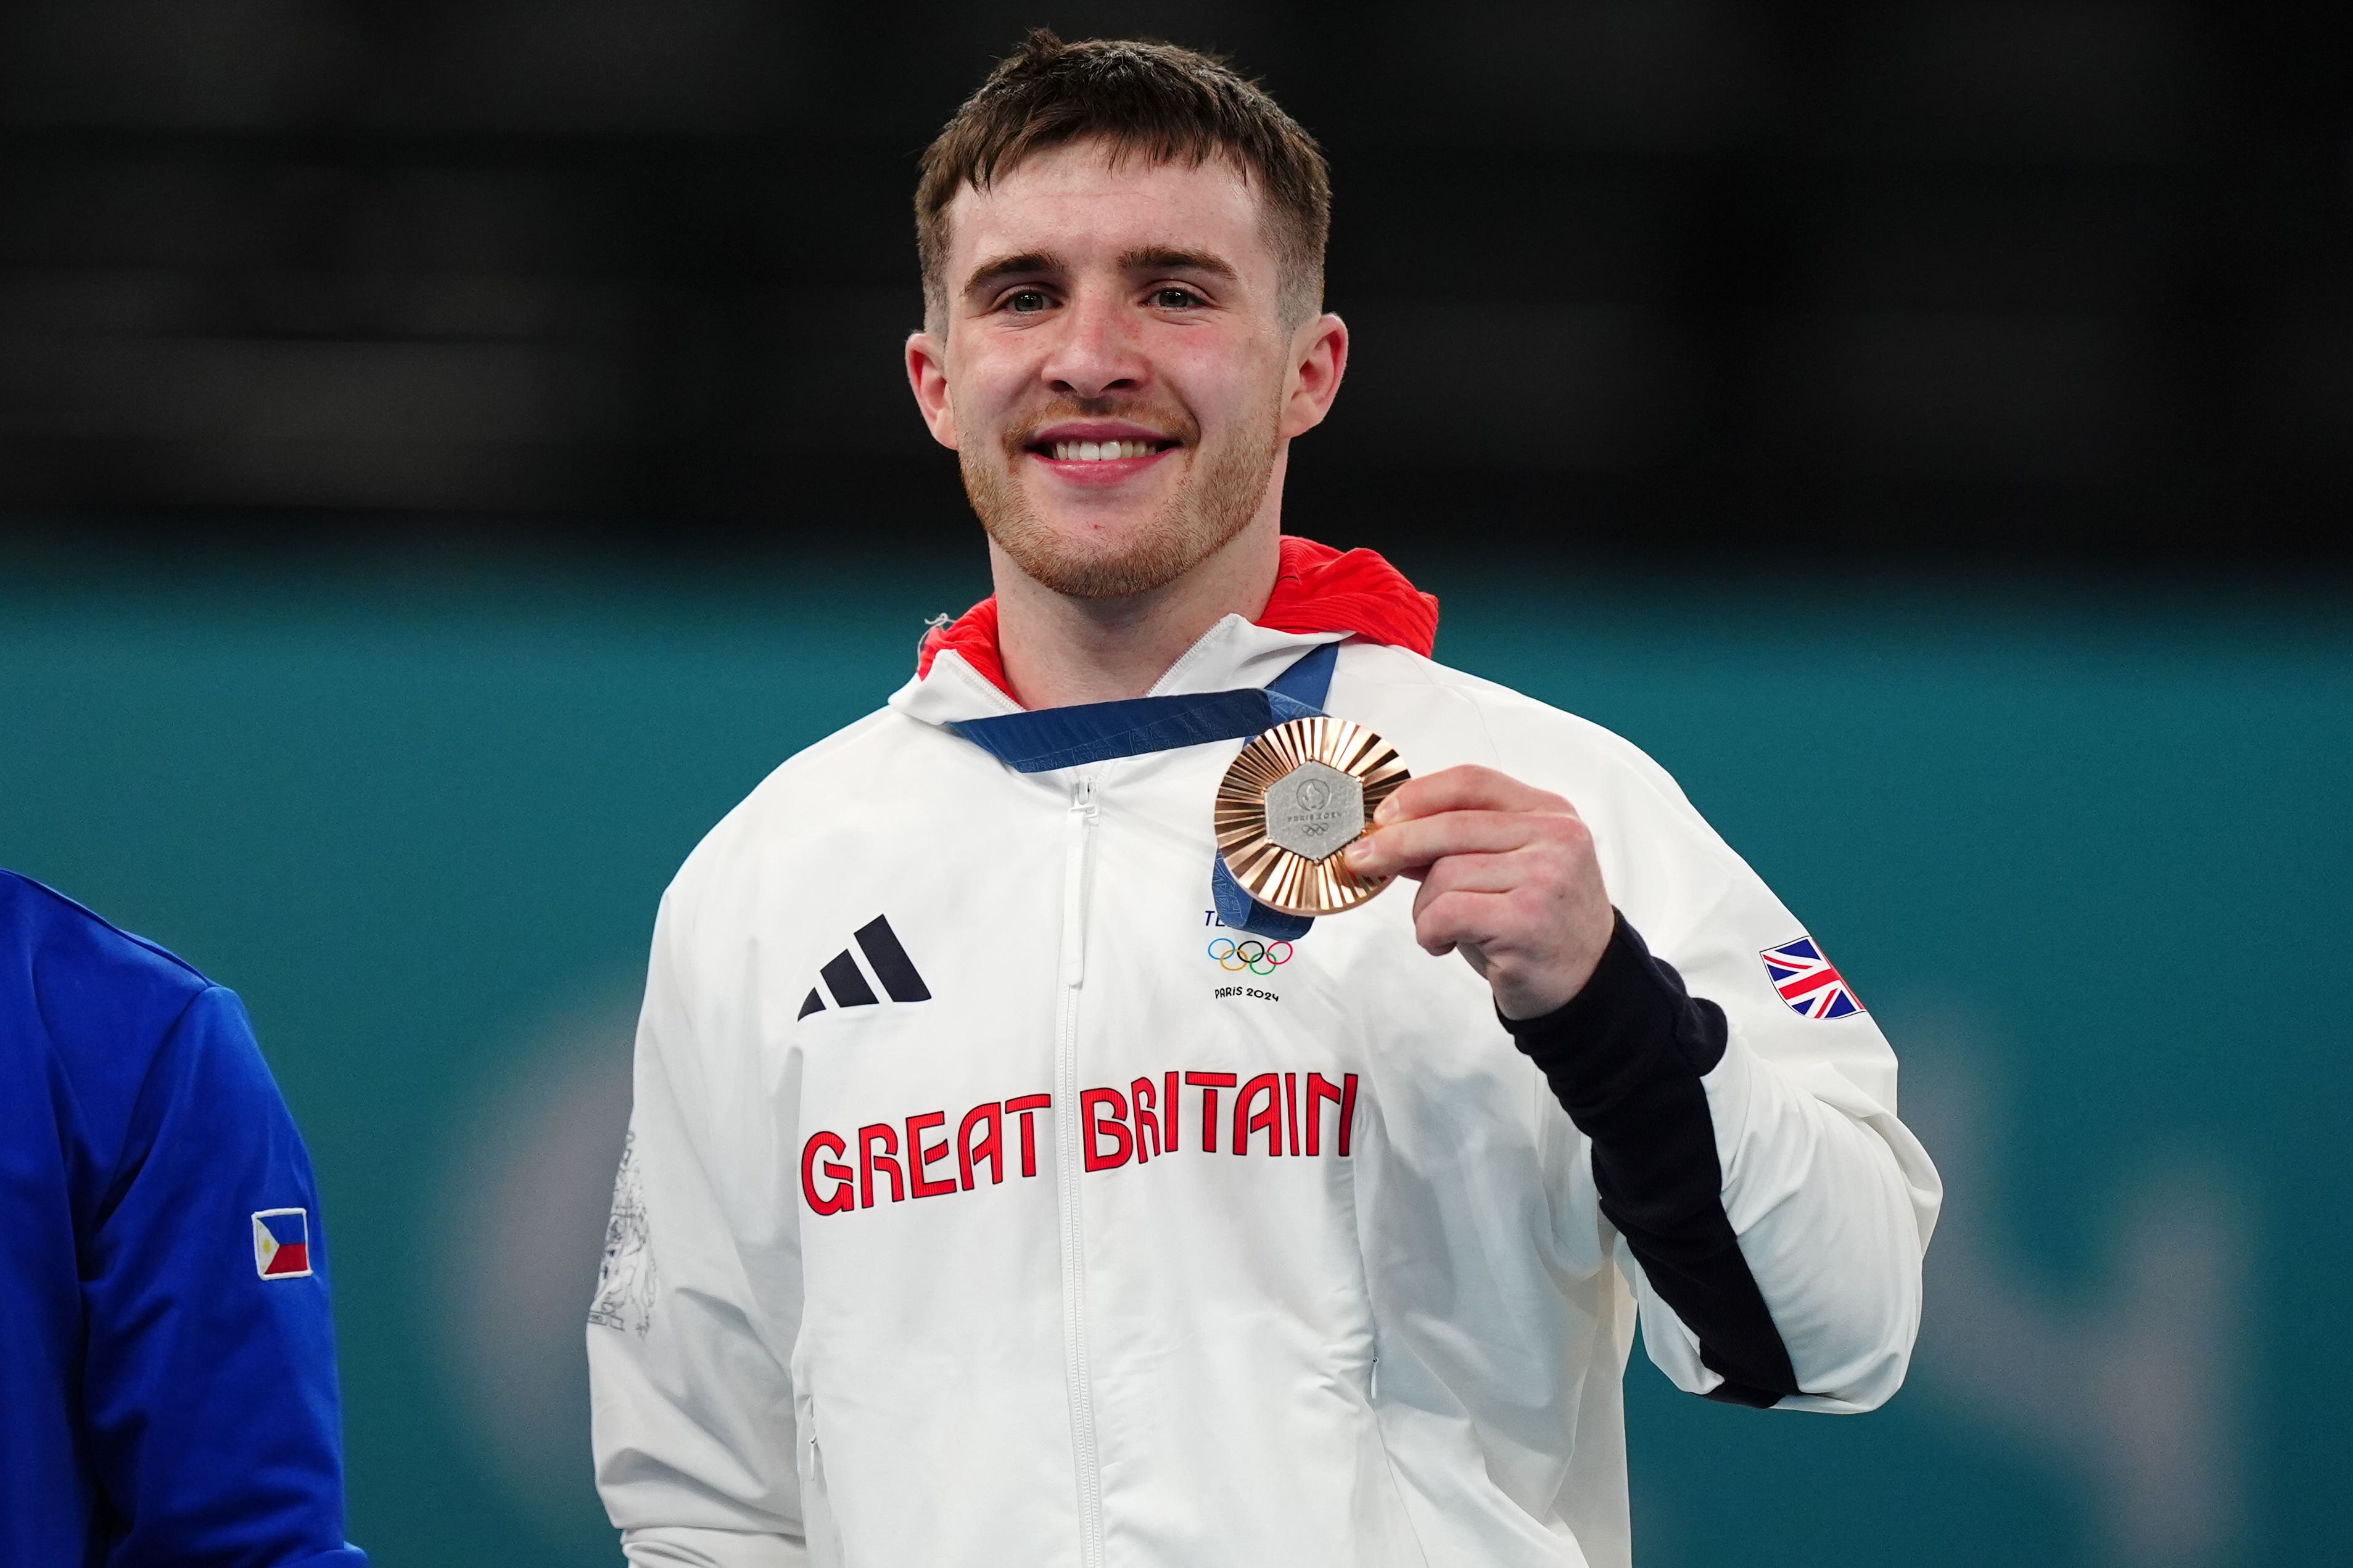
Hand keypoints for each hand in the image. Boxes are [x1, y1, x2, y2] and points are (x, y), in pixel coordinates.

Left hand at [1341, 765, 1613, 1019]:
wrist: (1586, 986)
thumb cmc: (1537, 928)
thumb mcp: (1507, 871)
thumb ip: (1461, 845)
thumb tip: (1391, 832)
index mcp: (1550, 814)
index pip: (1473, 783)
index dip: (1419, 794)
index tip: (1384, 815)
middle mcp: (1555, 838)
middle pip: (1450, 825)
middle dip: (1394, 844)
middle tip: (1360, 860)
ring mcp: (1545, 878)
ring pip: (1444, 874)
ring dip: (1423, 908)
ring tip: (1438, 929)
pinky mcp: (1527, 920)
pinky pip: (1447, 913)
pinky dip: (1429, 931)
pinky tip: (1443, 944)